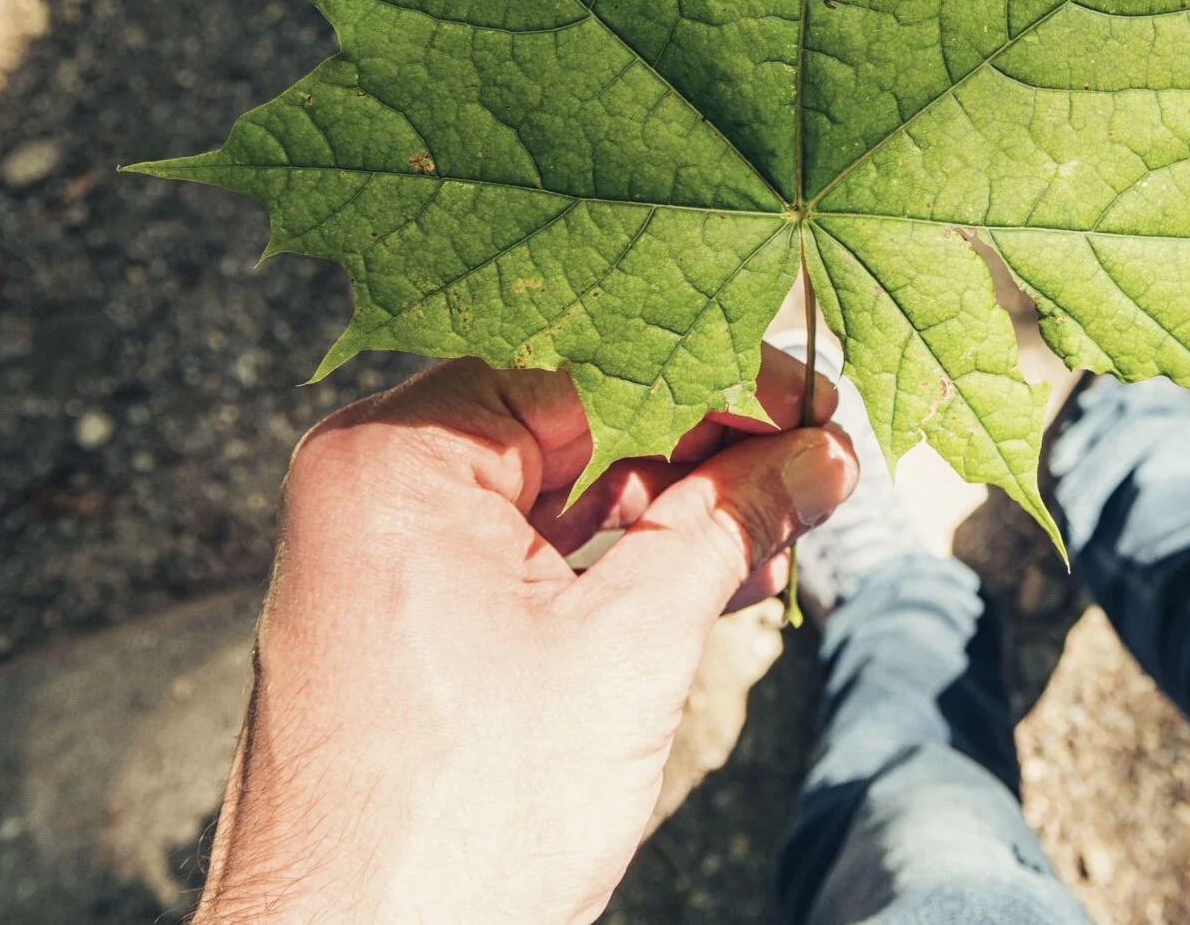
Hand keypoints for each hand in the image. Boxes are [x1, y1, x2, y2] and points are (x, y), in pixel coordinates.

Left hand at [192, 347, 857, 924]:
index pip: (590, 364)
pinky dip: (614, 561)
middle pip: (573, 416)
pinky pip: (526, 547)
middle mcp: (374, 481)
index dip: (717, 383)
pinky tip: (709, 577)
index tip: (815, 405)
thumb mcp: (627, 649)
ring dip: (673, 509)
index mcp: (398, 454)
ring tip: (780, 532)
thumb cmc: (455, 825)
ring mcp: (381, 549)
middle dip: (702, 448)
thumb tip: (816, 455)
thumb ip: (728, 525)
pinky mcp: (404, 613)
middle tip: (815, 465)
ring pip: (559, 485)